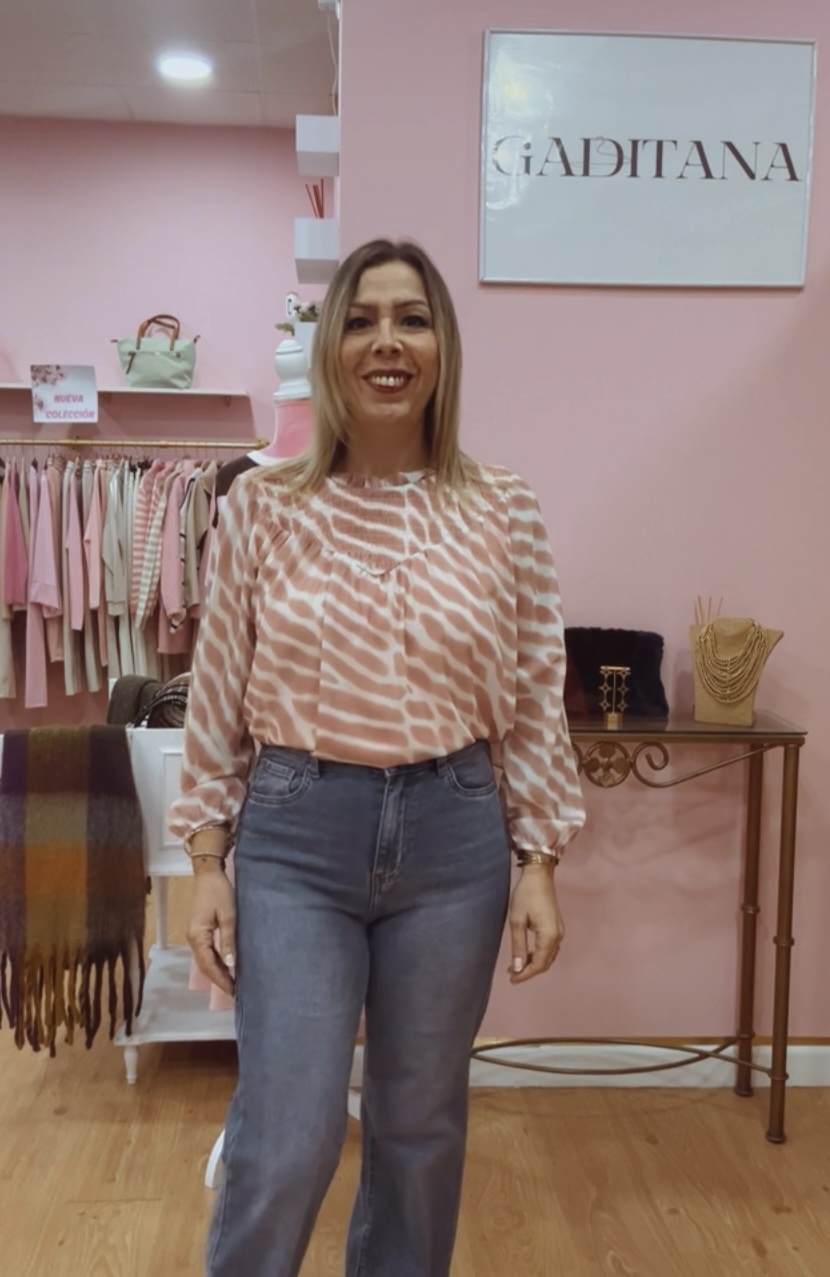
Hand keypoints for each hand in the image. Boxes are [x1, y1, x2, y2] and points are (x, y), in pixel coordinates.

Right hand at [186, 864, 236, 996]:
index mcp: (198, 937)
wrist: (208, 874)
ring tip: (232, 983)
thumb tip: (231, 965)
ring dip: (217, 972)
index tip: (234, 991)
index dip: (221, 979)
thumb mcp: (228, 916)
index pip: (209, 965)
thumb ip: (228, 941)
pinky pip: (206, 953)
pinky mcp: (199, 932)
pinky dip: (215, 962)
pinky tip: (226, 967)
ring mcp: (194, 936)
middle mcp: (193, 940)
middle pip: (205, 966)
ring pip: (205, 961)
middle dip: (219, 980)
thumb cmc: (219, 892)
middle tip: (235, 992)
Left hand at [508, 865, 563, 983]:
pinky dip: (539, 955)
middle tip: (511, 974)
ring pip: (548, 956)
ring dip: (534, 963)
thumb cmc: (525, 895)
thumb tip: (518, 968)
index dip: (525, 974)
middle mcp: (558, 936)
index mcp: (549, 936)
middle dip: (529, 971)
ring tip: (516, 965)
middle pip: (545, 963)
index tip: (511, 979)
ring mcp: (559, 931)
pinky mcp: (557, 927)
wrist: (539, 875)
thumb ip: (518, 946)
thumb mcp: (517, 921)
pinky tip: (527, 953)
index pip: (538, 964)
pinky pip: (549, 948)